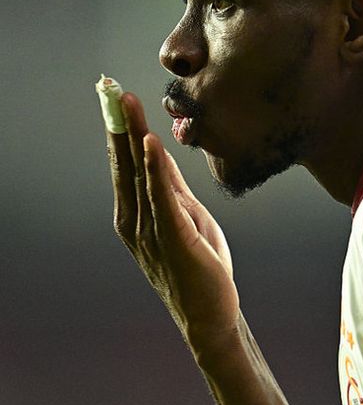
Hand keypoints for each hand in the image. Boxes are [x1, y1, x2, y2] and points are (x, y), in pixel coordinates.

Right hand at [105, 91, 239, 349]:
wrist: (210, 316)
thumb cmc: (200, 267)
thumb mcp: (186, 218)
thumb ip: (171, 188)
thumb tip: (158, 152)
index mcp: (135, 217)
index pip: (125, 165)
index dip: (120, 130)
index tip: (114, 98)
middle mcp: (135, 222)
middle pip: (125, 164)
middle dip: (118, 125)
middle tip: (109, 89)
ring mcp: (151, 232)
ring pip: (140, 176)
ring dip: (133, 136)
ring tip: (126, 104)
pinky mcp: (174, 239)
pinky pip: (163, 199)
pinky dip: (155, 171)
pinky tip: (150, 145)